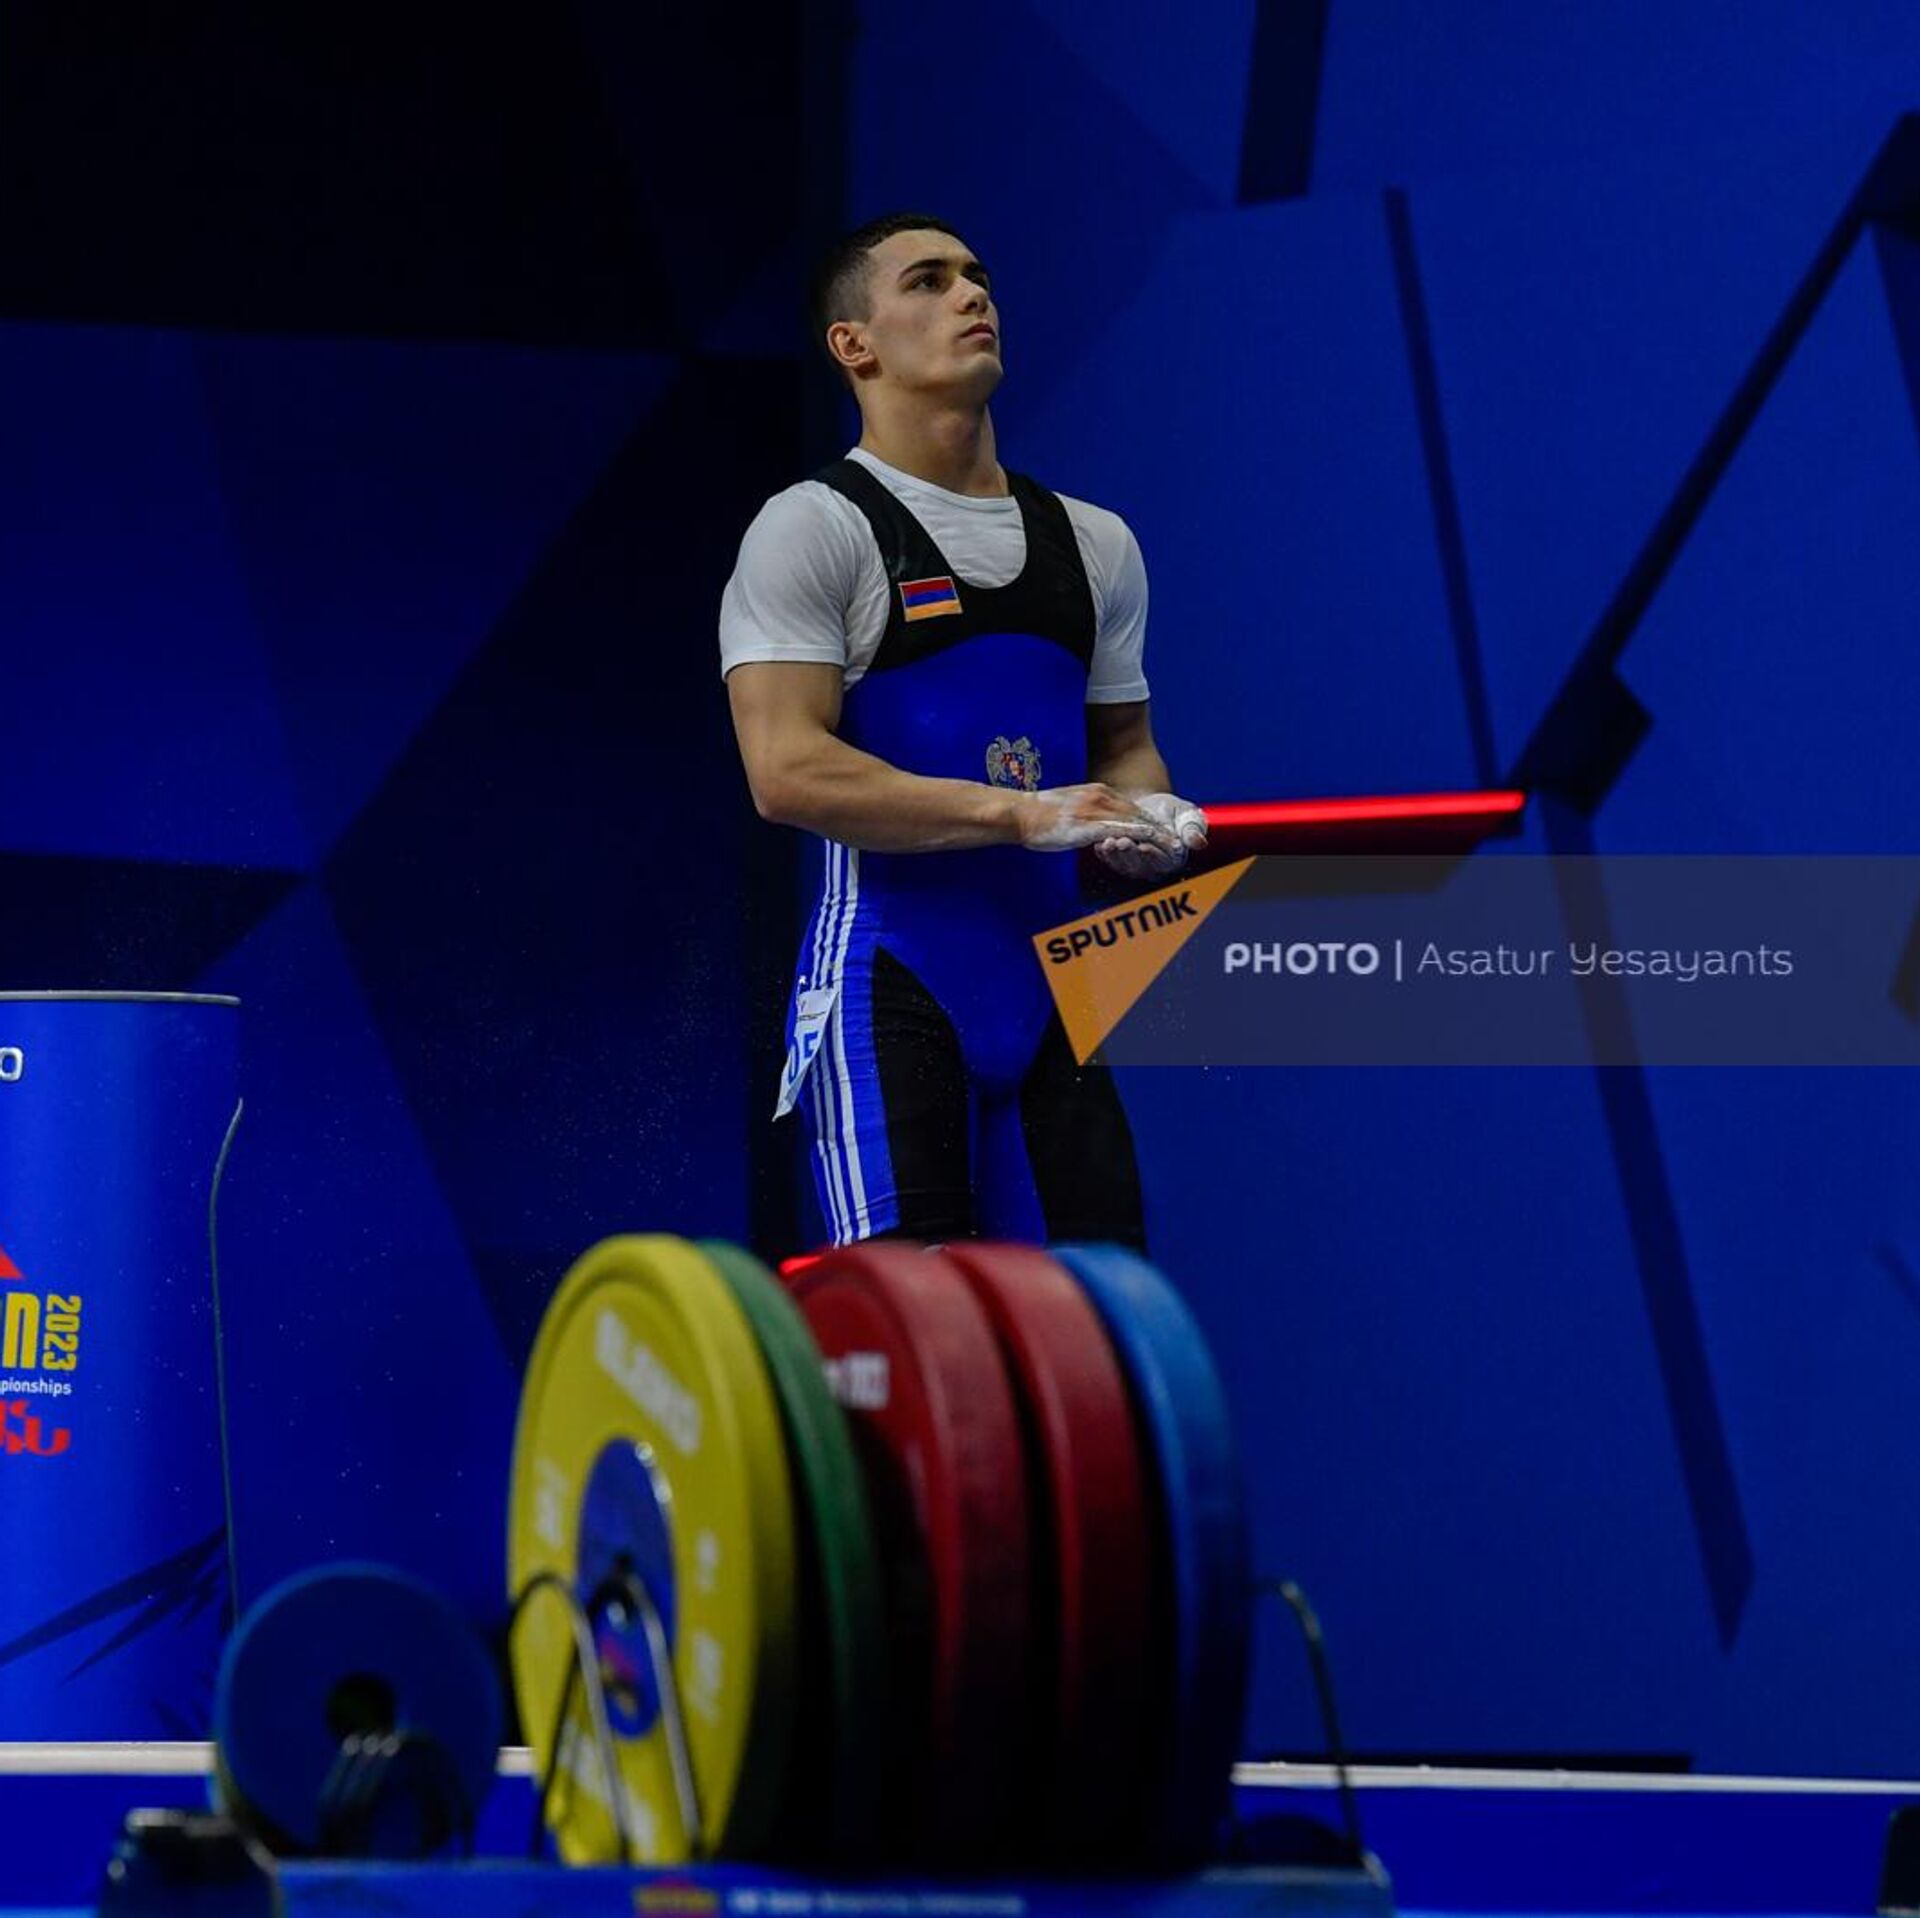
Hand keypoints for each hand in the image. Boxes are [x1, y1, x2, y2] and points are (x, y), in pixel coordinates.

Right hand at [1015, 783, 1184, 854]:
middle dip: (1160, 826)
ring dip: (1157, 833)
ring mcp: (1097, 809)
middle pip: (1138, 812)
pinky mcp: (1091, 823)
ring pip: (1136, 820)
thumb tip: (1094, 826)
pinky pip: (1123, 830)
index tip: (1163, 831)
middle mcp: (1101, 796)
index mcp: (1096, 791)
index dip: (1148, 819)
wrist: (1020, 813)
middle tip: (1178, 840)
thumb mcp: (1068, 809)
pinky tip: (1155, 843)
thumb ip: (1086, 814)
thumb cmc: (1038, 816)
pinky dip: (1142, 837)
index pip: (1130, 806)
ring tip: (1174, 844)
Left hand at [1093, 790, 1207, 876]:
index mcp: (1174, 858)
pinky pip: (1110, 862)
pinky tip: (1099, 844)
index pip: (1164, 861)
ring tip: (1108, 841)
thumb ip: (1192, 828)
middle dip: (1130, 855)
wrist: (1147, 806)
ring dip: (1115, 855)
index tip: (1144, 846)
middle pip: (1141, 866)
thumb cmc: (1170, 810)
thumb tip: (1199, 842)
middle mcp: (1155, 868)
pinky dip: (1104, 854)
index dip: (1153, 855)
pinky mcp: (1119, 863)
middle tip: (1122, 842)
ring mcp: (1136, 867)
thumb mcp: (1186, 814)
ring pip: (1124, 866)